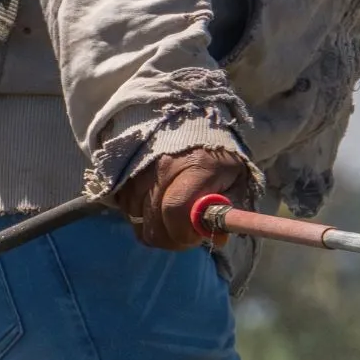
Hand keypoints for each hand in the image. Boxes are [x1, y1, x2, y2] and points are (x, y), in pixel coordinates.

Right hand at [115, 147, 255, 249]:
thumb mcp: (236, 179)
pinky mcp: (123, 168)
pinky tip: (154, 206)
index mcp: (196, 166)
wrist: (189, 119)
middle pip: (152, 220)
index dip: (182, 234)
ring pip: (135, 216)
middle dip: (168, 238)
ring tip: (169, 217)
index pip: (176, 210)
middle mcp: (162, 164)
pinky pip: (123, 205)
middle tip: (182, 235)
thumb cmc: (217, 155)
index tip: (194, 237)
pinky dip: (137, 213)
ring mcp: (138, 165)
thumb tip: (216, 239)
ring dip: (152, 226)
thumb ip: (228, 210)